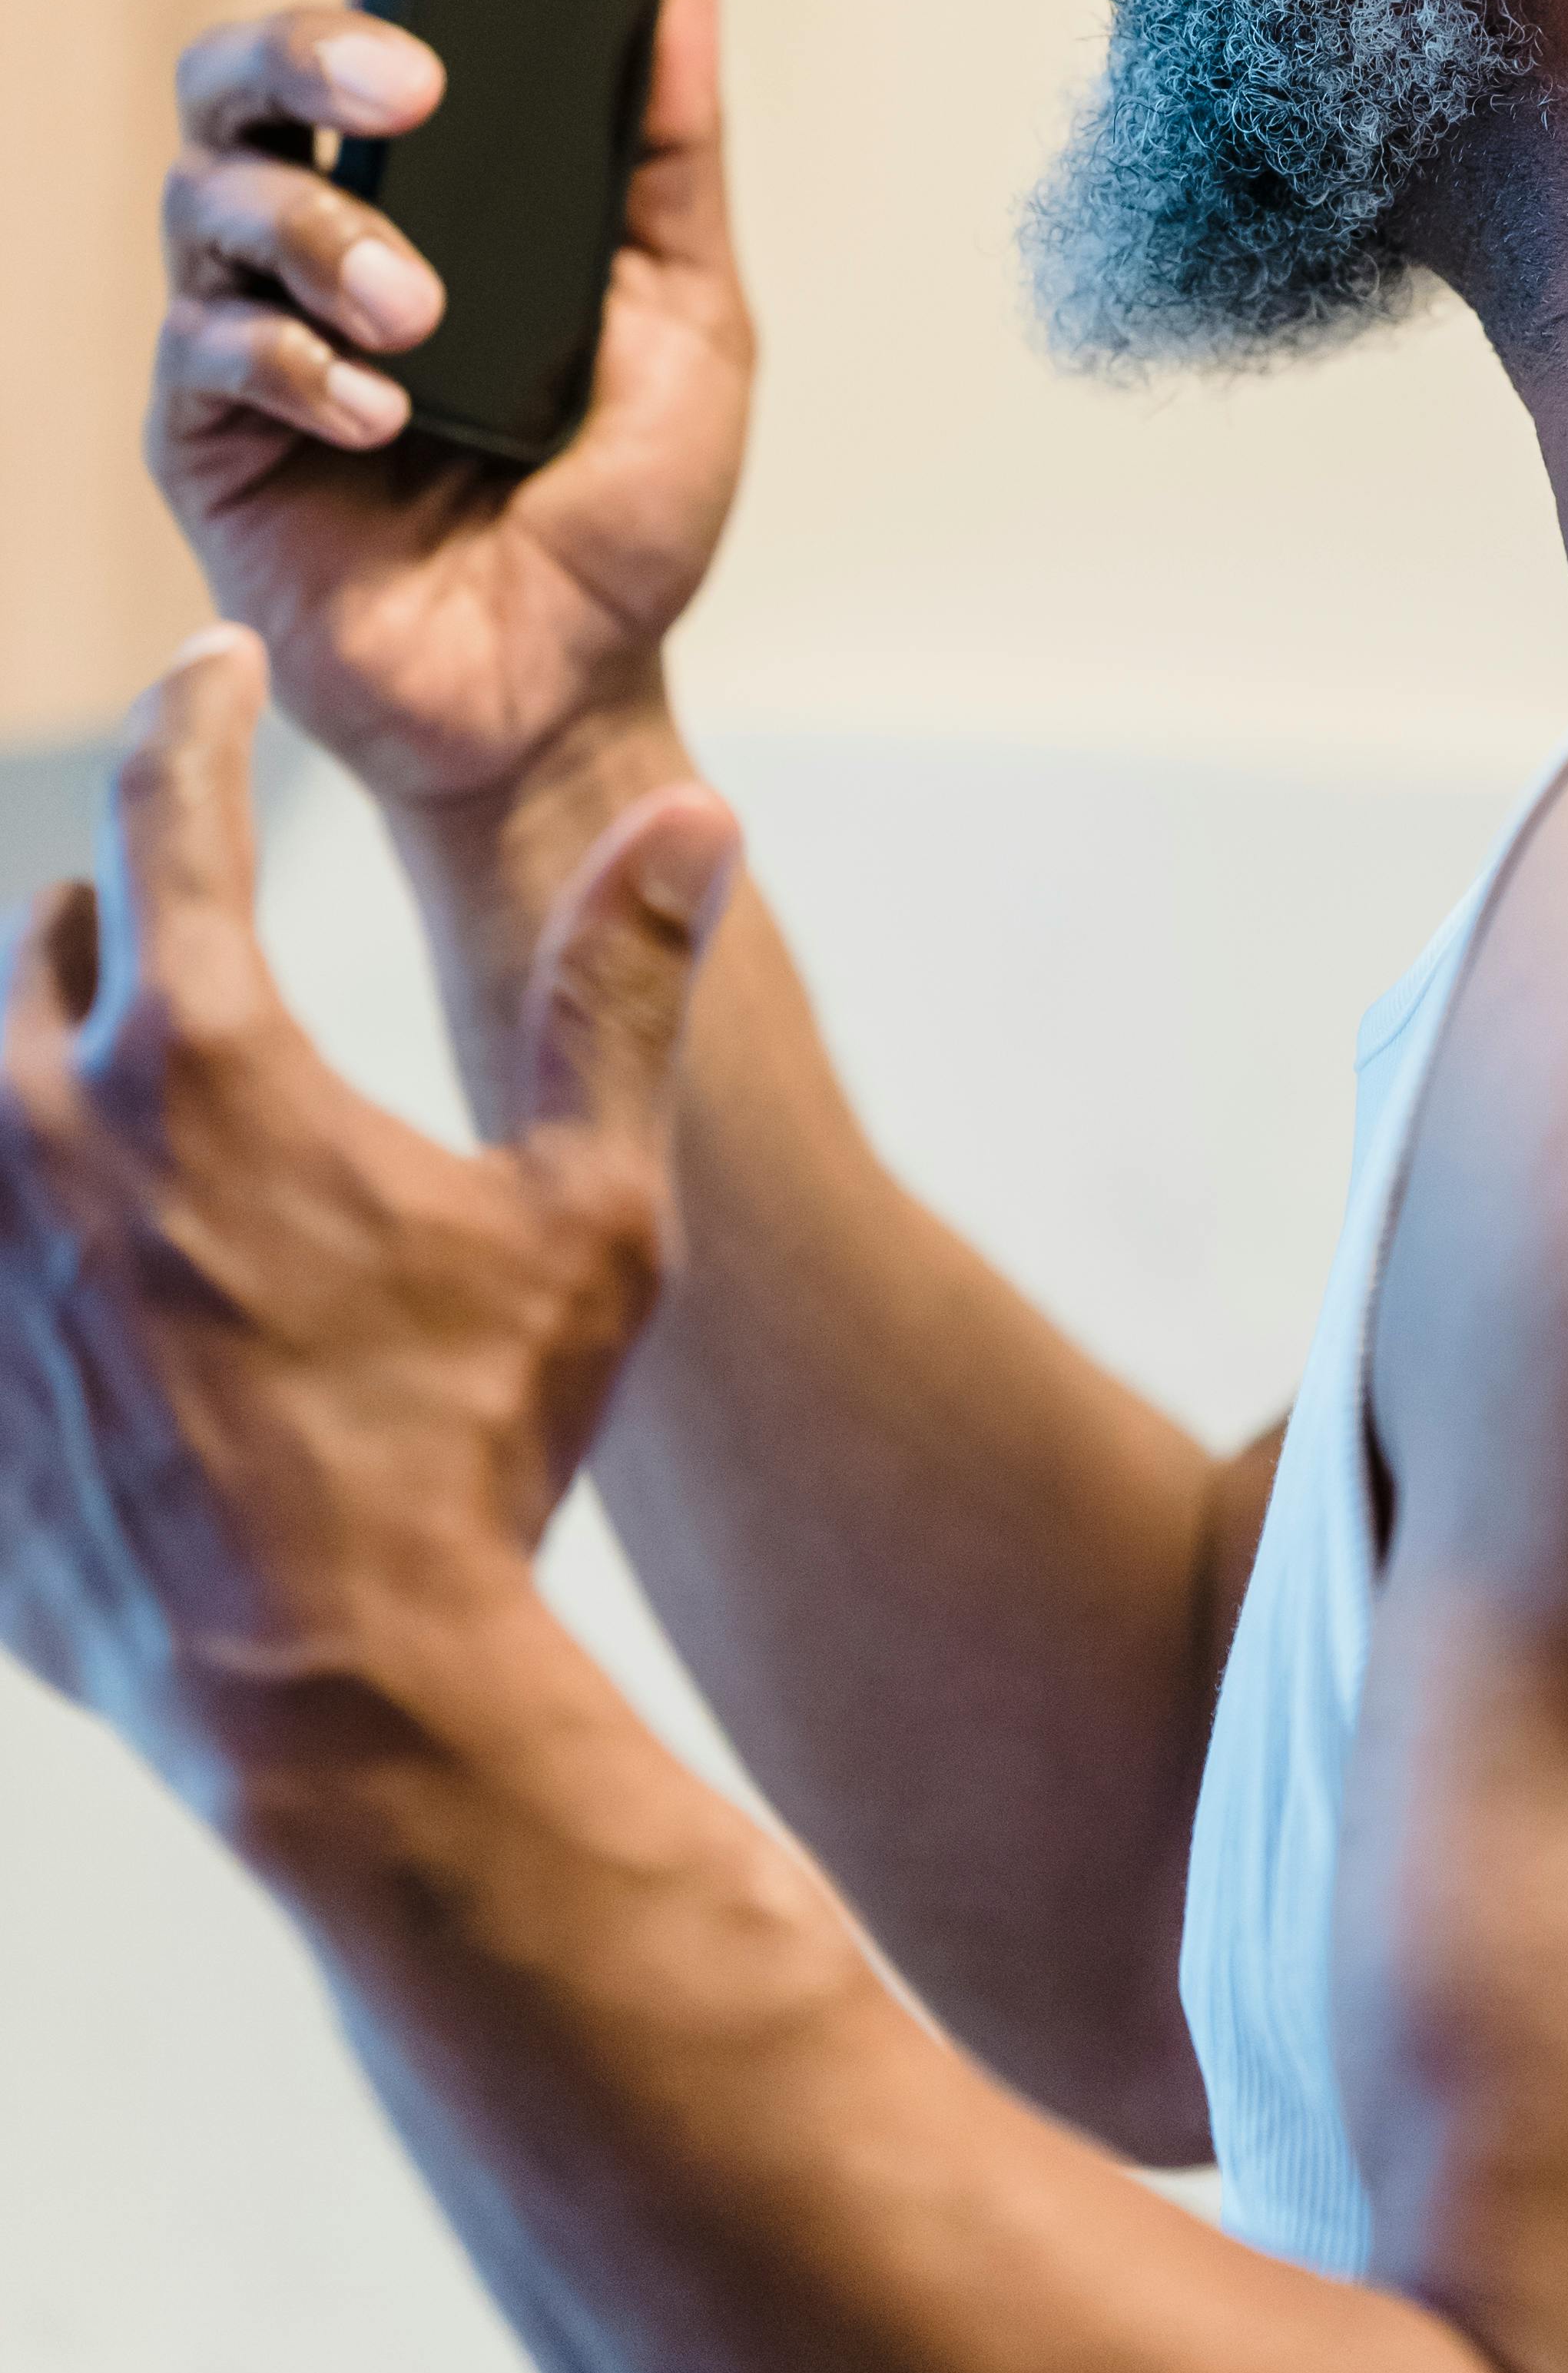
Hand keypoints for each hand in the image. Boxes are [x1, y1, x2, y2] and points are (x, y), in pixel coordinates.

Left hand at [0, 627, 736, 1804]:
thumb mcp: (590, 1214)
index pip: (168, 804)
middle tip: (168, 915)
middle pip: (44, 943)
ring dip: (40, 1055)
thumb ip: (619, 993)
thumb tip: (694, 819)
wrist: (337, 1702)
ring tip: (112, 1086)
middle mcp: (46, 1130)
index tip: (216, 670)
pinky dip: (13, 1223)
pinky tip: (73, 1270)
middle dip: (114, 910)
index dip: (198, 710)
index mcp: (203, 1059)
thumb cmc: (474, 1445)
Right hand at [148, 0, 754, 809]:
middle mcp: (327, 235)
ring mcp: (253, 330)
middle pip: (245, 68)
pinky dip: (295, 365)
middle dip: (313, 44)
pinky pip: (205, 351)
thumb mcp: (691, 318)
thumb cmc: (623, 520)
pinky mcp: (207, 436)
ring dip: (321, 234)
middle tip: (409, 87)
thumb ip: (672, 154)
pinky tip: (378, 412)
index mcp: (439, 193)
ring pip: (210, 192)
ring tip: (422, 312)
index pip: (385, 10)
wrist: (569, 698)